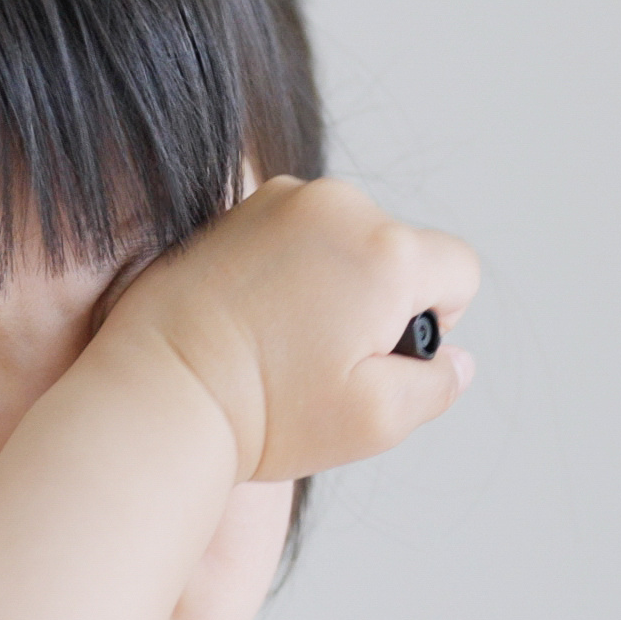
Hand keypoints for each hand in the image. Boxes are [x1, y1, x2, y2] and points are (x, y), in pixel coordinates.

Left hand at [100, 176, 478, 481]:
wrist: (162, 392)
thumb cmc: (266, 411)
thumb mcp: (376, 421)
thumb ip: (437, 385)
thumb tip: (453, 360)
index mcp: (388, 252)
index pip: (458, 270)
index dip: (437, 320)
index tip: (381, 355)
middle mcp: (339, 206)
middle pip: (399, 251)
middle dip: (376, 301)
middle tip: (321, 358)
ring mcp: (281, 198)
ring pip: (345, 238)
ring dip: (331, 281)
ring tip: (282, 338)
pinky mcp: (236, 206)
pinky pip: (292, 232)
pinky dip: (287, 268)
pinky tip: (253, 316)